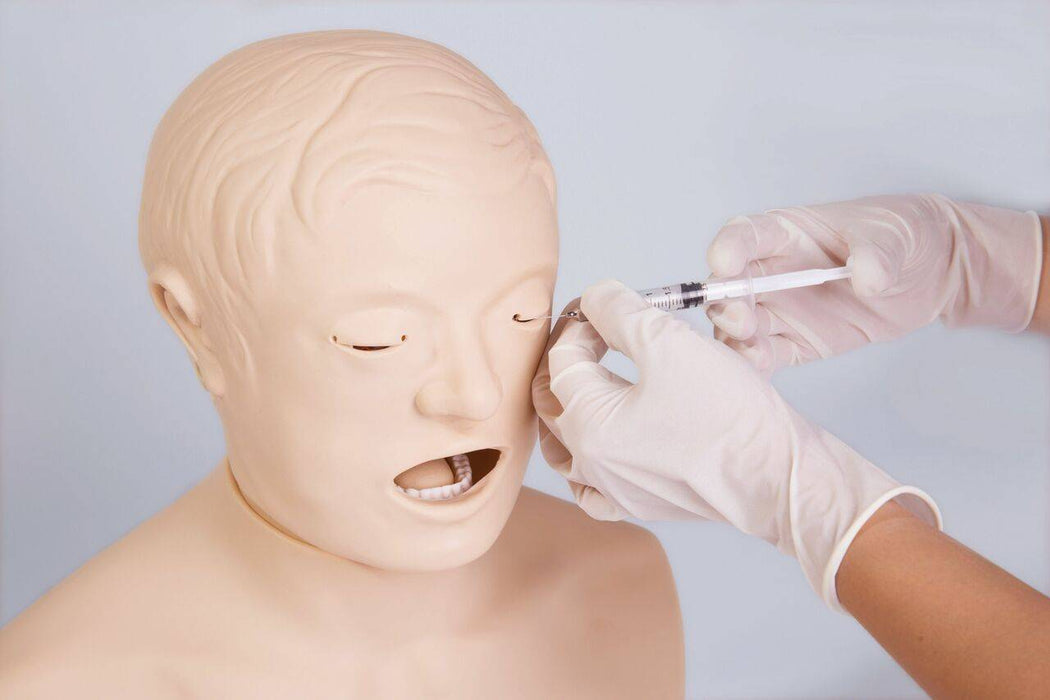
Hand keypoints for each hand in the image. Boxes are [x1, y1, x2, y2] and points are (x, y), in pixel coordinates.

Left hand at [532, 280, 939, 608]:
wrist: (779, 475)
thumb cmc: (730, 413)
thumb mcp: (670, 341)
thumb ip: (620, 311)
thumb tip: (595, 298)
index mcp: (587, 422)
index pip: (563, 359)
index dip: (582, 322)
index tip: (606, 305)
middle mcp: (590, 463)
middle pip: (555, 400)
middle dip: (571, 358)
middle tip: (596, 332)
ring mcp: (614, 490)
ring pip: (564, 447)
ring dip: (567, 408)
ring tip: (586, 380)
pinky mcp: (642, 504)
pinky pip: (592, 489)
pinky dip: (586, 464)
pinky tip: (596, 448)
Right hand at [706, 194, 1041, 373]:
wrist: (930, 273)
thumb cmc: (902, 236)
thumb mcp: (894, 235)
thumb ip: (878, 253)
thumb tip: (865, 277)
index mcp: (784, 233)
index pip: (744, 236)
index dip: (728, 248)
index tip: (725, 263)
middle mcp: (771, 271)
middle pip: (729, 287)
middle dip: (726, 303)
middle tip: (744, 319)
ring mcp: (779, 309)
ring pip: (737, 325)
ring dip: (735, 338)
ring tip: (755, 348)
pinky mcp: (794, 342)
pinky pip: (763, 355)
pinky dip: (754, 365)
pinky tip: (760, 370)